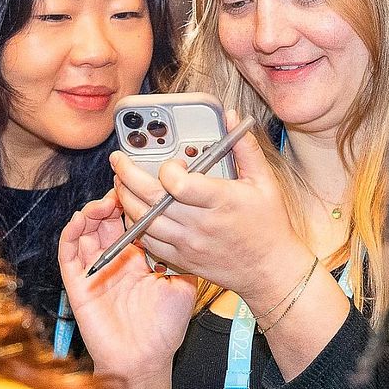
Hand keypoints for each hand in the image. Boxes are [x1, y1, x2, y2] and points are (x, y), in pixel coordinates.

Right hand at [58, 190, 196, 377]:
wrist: (145, 361)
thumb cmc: (162, 332)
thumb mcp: (182, 287)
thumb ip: (182, 261)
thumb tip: (192, 236)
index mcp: (135, 261)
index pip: (127, 223)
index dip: (129, 204)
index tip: (137, 187)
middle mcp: (113, 263)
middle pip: (104, 223)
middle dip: (109, 202)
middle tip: (119, 188)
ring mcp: (94, 272)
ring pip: (84, 232)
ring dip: (90, 213)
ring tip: (102, 202)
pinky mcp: (77, 284)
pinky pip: (68, 254)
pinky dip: (71, 233)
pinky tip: (80, 220)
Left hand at [111, 110, 314, 312]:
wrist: (270, 270)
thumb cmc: (269, 225)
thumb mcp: (264, 181)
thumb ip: (244, 147)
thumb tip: (230, 118)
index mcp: (220, 202)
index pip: (178, 184)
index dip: (167, 168)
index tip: (170, 162)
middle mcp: (200, 224)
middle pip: (151, 199)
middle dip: (127, 175)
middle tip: (119, 159)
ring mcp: (188, 244)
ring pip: (142, 220)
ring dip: (125, 198)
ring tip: (121, 181)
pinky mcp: (181, 258)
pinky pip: (147, 241)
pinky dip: (135, 224)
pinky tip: (135, 208)